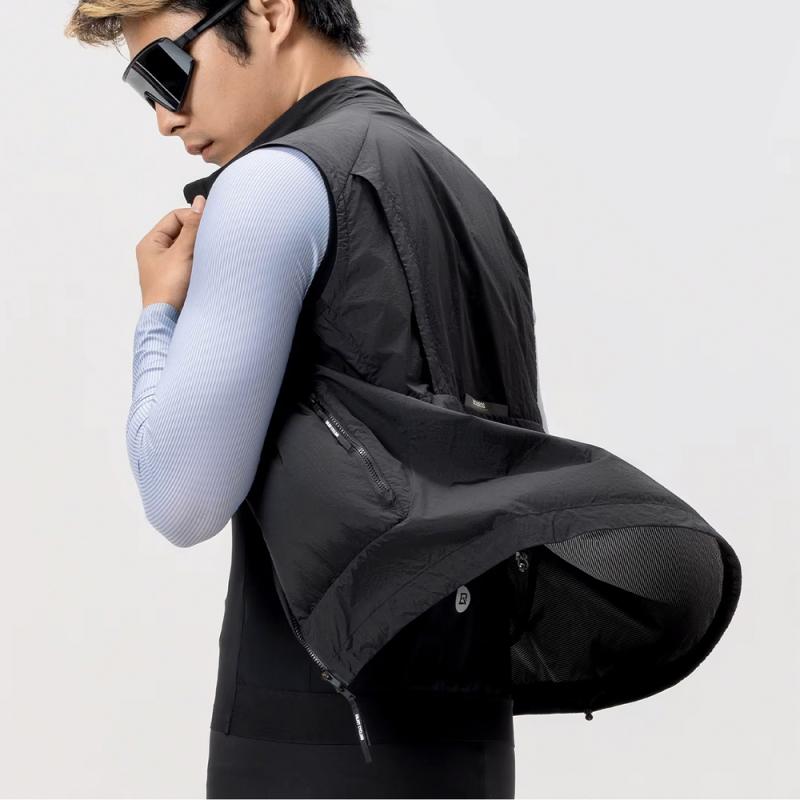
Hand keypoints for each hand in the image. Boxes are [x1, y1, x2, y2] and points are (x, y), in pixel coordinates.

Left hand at [136, 194, 205, 311]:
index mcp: (151, 243)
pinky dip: (202, 263)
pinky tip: (210, 267)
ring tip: (211, 256)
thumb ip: (193, 227)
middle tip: (211, 240)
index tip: (210, 224)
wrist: (168, 322)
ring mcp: (168, 268)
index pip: (176, 217)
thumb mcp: (182, 252)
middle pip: (183, 232)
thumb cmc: (168, 289)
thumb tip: (200, 201)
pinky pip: (193, 263)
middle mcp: (157, 254)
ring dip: (201, 250)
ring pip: (190, 248)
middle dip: (199, 235)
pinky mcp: (179, 281)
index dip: (193, 218)